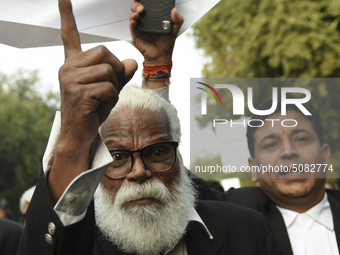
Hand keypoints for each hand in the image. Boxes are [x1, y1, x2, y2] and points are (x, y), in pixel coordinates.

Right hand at [49, 0, 136, 201]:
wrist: (80, 133)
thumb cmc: (93, 109)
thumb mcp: (109, 88)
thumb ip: (120, 73)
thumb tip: (132, 61)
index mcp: (73, 63)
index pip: (70, 36)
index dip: (67, 17)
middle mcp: (68, 67)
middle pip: (105, 52)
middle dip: (117, 69)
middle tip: (112, 86)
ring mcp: (71, 79)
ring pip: (109, 69)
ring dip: (115, 86)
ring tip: (104, 98)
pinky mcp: (78, 92)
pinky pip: (108, 87)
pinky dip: (112, 97)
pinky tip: (101, 106)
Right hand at [130, 1, 183, 64]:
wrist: (161, 56)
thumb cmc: (166, 43)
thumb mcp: (175, 30)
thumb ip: (178, 20)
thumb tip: (175, 10)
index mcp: (154, 17)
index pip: (148, 5)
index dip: (145, 0)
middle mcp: (146, 20)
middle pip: (138, 7)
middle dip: (138, 4)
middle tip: (142, 7)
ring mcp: (140, 26)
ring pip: (133, 15)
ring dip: (134, 11)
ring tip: (139, 12)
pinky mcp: (136, 34)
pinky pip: (132, 26)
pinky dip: (132, 22)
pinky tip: (134, 21)